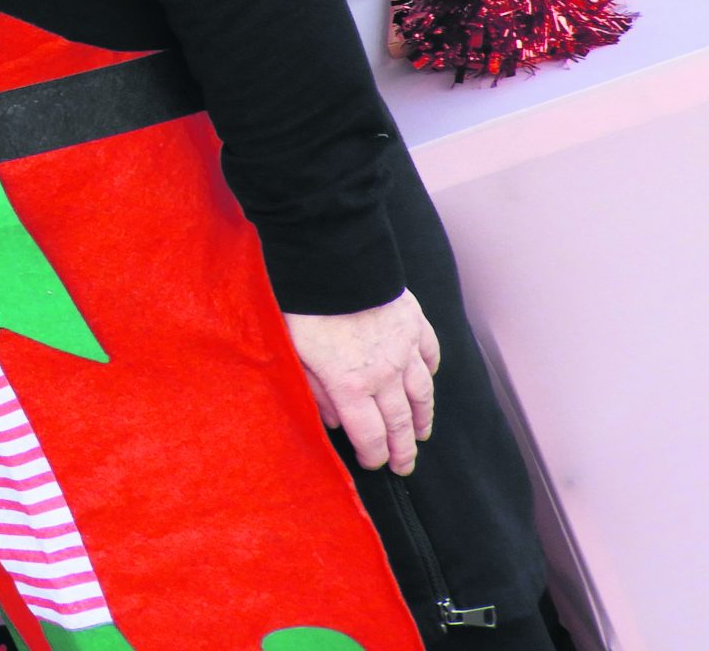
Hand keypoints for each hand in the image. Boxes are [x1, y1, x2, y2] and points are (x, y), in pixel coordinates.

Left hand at [284, 289, 440, 474]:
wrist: (332, 260)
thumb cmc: (304, 307)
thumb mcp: (295, 355)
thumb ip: (315, 391)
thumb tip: (334, 421)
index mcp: (351, 385)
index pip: (370, 435)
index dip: (374, 455)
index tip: (375, 465)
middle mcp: (384, 373)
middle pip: (399, 421)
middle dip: (403, 449)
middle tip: (404, 465)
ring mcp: (404, 348)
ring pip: (422, 392)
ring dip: (422, 417)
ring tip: (421, 433)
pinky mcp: (413, 322)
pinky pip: (430, 353)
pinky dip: (430, 370)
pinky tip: (428, 378)